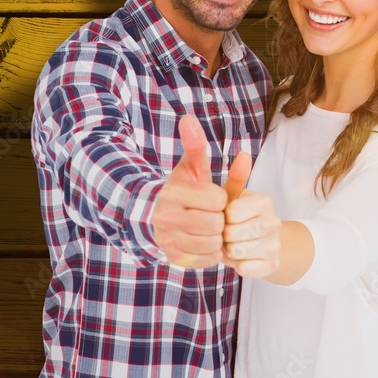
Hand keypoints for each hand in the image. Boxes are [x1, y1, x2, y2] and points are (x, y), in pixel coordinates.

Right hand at [152, 115, 226, 268]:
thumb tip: (189, 118)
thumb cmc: (183, 190)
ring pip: (213, 243)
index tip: (211, 197)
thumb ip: (196, 146)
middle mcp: (166, 217)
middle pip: (216, 223)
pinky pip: (208, 259)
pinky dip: (211, 252)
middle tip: (211, 214)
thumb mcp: (190, 167)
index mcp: (173, 193)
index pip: (217, 199)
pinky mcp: (174, 259)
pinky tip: (204, 241)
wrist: (157, 218)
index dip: (220, 198)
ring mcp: (168, 241)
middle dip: (220, 218)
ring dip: (217, 236)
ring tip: (208, 227)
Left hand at [222, 153, 280, 278]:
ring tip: (232, 244)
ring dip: (229, 251)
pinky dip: (237, 265)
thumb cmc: (239, 216)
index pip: (230, 214)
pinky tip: (241, 258)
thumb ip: (235, 177)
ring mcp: (275, 244)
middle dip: (224, 236)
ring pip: (238, 252)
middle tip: (227, 234)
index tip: (224, 217)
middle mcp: (274, 222)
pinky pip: (244, 269)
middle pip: (233, 234)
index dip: (221, 218)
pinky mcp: (273, 265)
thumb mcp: (234, 196)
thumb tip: (244, 154)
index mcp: (264, 201)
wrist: (262, 242)